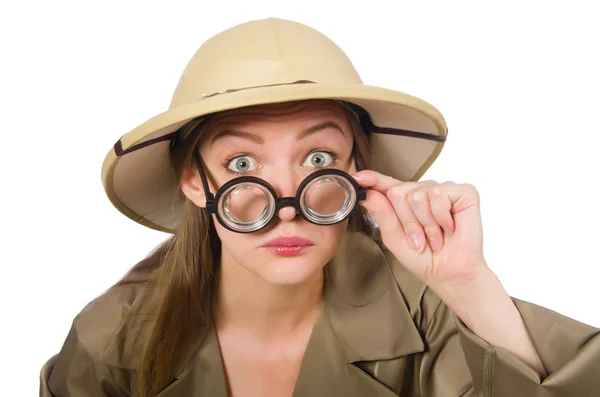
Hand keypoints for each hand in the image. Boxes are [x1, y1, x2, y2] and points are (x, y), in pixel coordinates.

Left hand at [353, 170, 488, 293]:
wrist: (450, 274)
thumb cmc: (424, 258)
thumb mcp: (395, 238)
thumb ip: (382, 214)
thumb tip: (367, 194)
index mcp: (406, 201)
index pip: (386, 184)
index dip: (372, 178)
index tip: (356, 177)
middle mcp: (424, 191)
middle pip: (398, 192)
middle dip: (407, 221)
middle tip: (420, 238)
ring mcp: (443, 190)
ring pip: (417, 194)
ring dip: (425, 224)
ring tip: (435, 237)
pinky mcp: (463, 192)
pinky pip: (439, 194)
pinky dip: (441, 217)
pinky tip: (448, 228)